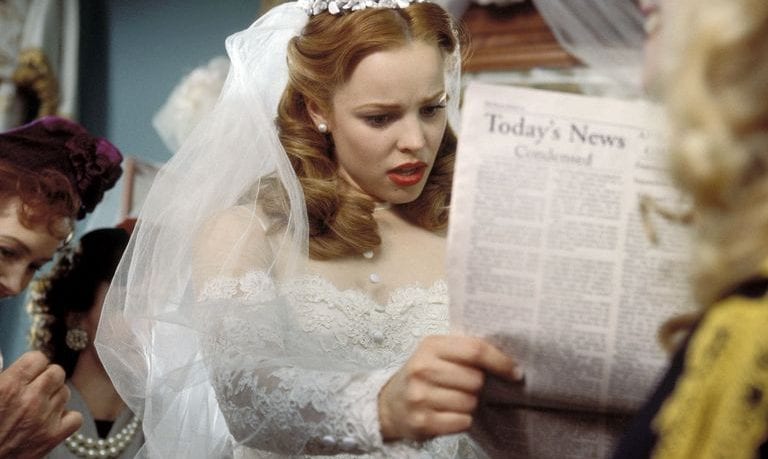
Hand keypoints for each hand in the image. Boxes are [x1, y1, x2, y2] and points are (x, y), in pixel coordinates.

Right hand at [0, 351, 82, 458]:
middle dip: (48, 378)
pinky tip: (53, 419)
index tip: (30, 371)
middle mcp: (30, 399)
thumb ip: (3, 375)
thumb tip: (10, 358)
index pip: (38, 358)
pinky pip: (75, 417)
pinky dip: (67, 418)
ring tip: (39, 406)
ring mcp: (44, 418)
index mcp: (9, 386)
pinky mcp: (53, 437)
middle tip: (36, 388)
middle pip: (57, 372)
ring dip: (55, 397)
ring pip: (66, 393)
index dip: (34, 364)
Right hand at [377, 335, 521, 441]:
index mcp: (430, 346)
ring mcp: (420, 396)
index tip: (514, 371)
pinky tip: (449, 413)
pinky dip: (462, 419)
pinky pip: (462, 421)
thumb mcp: (437, 353)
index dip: (500, 361)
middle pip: (475, 379)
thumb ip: (465, 349)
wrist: (390, 405)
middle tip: (466, 386)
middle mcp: (422, 369)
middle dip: (478, 385)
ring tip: (454, 399)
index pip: (474, 350)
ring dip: (469, 403)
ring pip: (470, 402)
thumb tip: (506, 357)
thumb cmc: (422, 376)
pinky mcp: (422, 421)